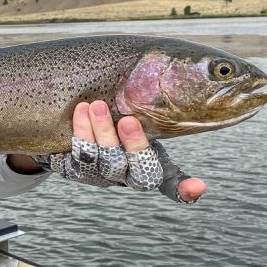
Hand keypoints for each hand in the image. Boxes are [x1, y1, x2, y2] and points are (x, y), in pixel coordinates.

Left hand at [35, 101, 205, 201]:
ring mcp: (97, 175)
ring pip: (99, 161)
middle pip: (134, 169)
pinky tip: (77, 114)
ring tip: (91, 105)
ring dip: (96, 133)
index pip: (169, 183)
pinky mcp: (71, 170)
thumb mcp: (136, 114)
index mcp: (146, 165)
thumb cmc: (113, 117)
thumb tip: (179, 77)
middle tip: (127, 120)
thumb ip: (152, 108)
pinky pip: (71, 159)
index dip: (184, 190)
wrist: (68, 125)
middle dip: (133, 144)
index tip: (198, 186)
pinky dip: (76, 136)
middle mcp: (123, 175)